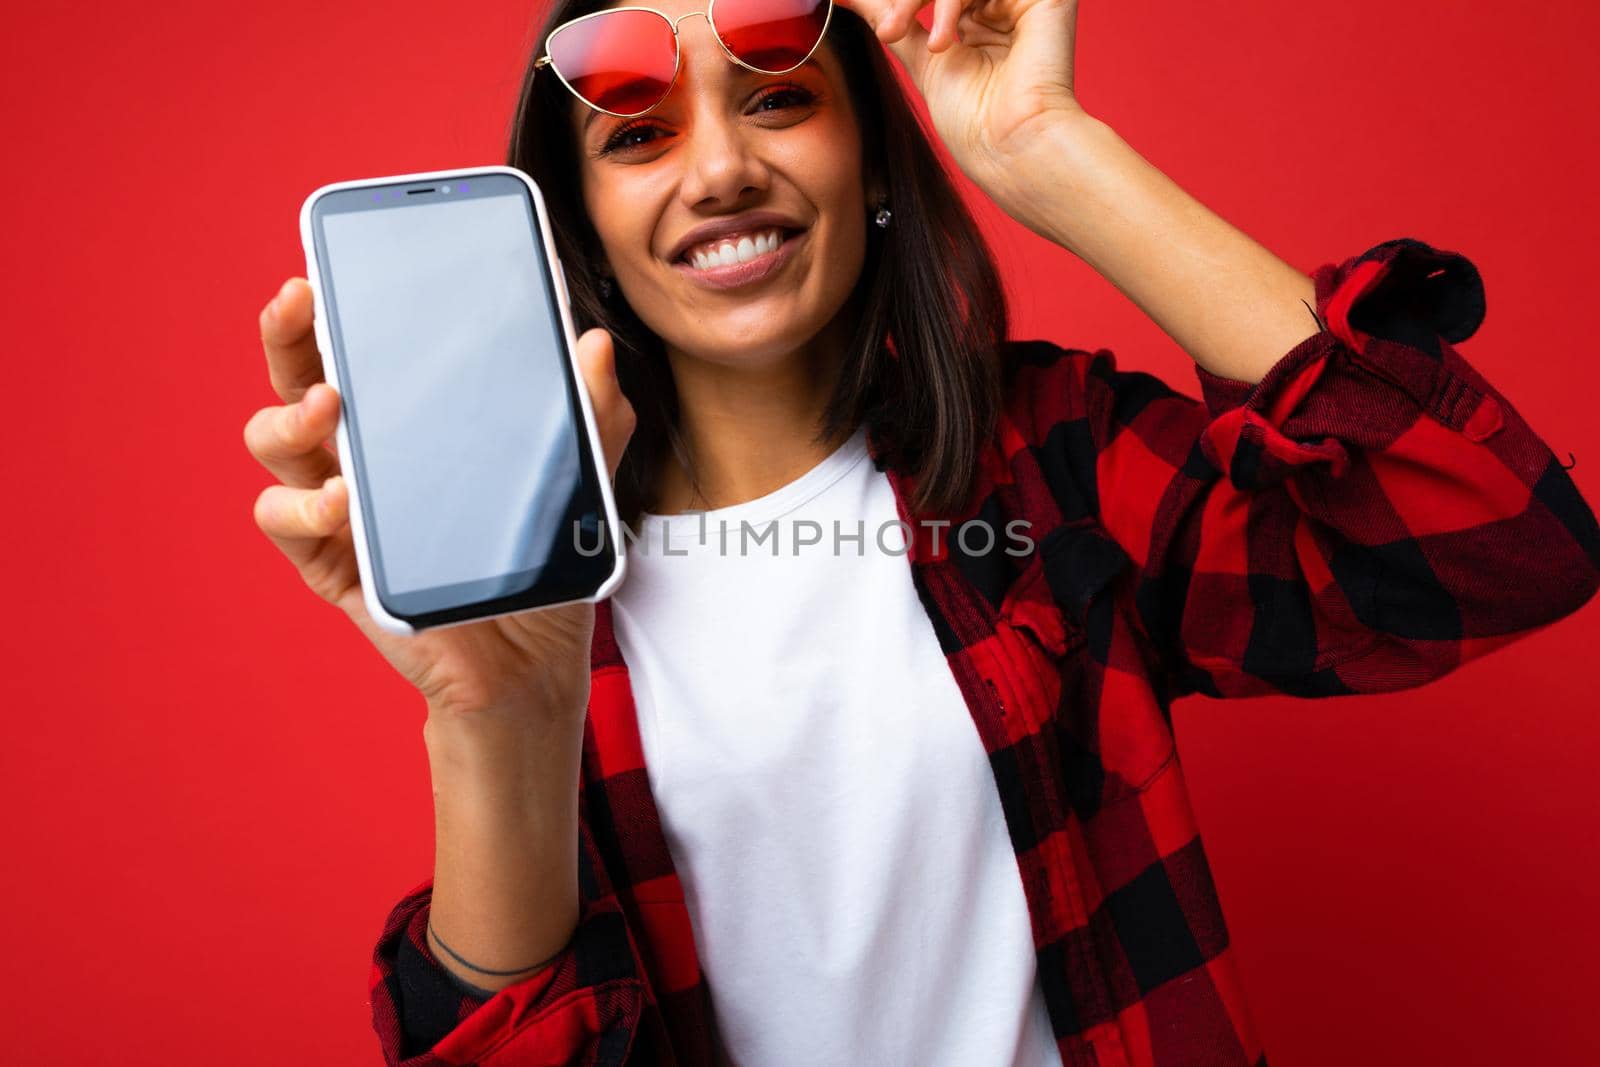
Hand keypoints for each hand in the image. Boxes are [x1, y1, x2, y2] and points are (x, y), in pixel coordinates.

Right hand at [244, 277, 635, 721]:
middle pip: (299, 381)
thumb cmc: (537, 563)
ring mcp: (341, 512)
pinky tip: (342, 499)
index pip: (360, 352)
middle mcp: (363, 458)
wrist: (531, 663)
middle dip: (288, 334)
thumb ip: (588, 415)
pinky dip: (304, 507)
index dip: (337, 308)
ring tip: (332, 407)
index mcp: (411, 425)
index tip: (335, 263)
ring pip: (274, 445)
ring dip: (290, 418)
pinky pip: (287, 526)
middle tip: (301, 297)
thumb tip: (595, 345)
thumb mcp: (578, 480)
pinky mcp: (336, 567)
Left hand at [838, 0, 1083, 188]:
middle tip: (887, 30)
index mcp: (982, 19)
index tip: (856, 5)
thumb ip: (892, 19)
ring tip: (901, 37)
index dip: (901, 0)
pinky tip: (942, 41)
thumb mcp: (920, 60)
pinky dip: (949, 2)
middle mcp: (1004, 4)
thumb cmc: (974, 123)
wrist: (1007, 148)